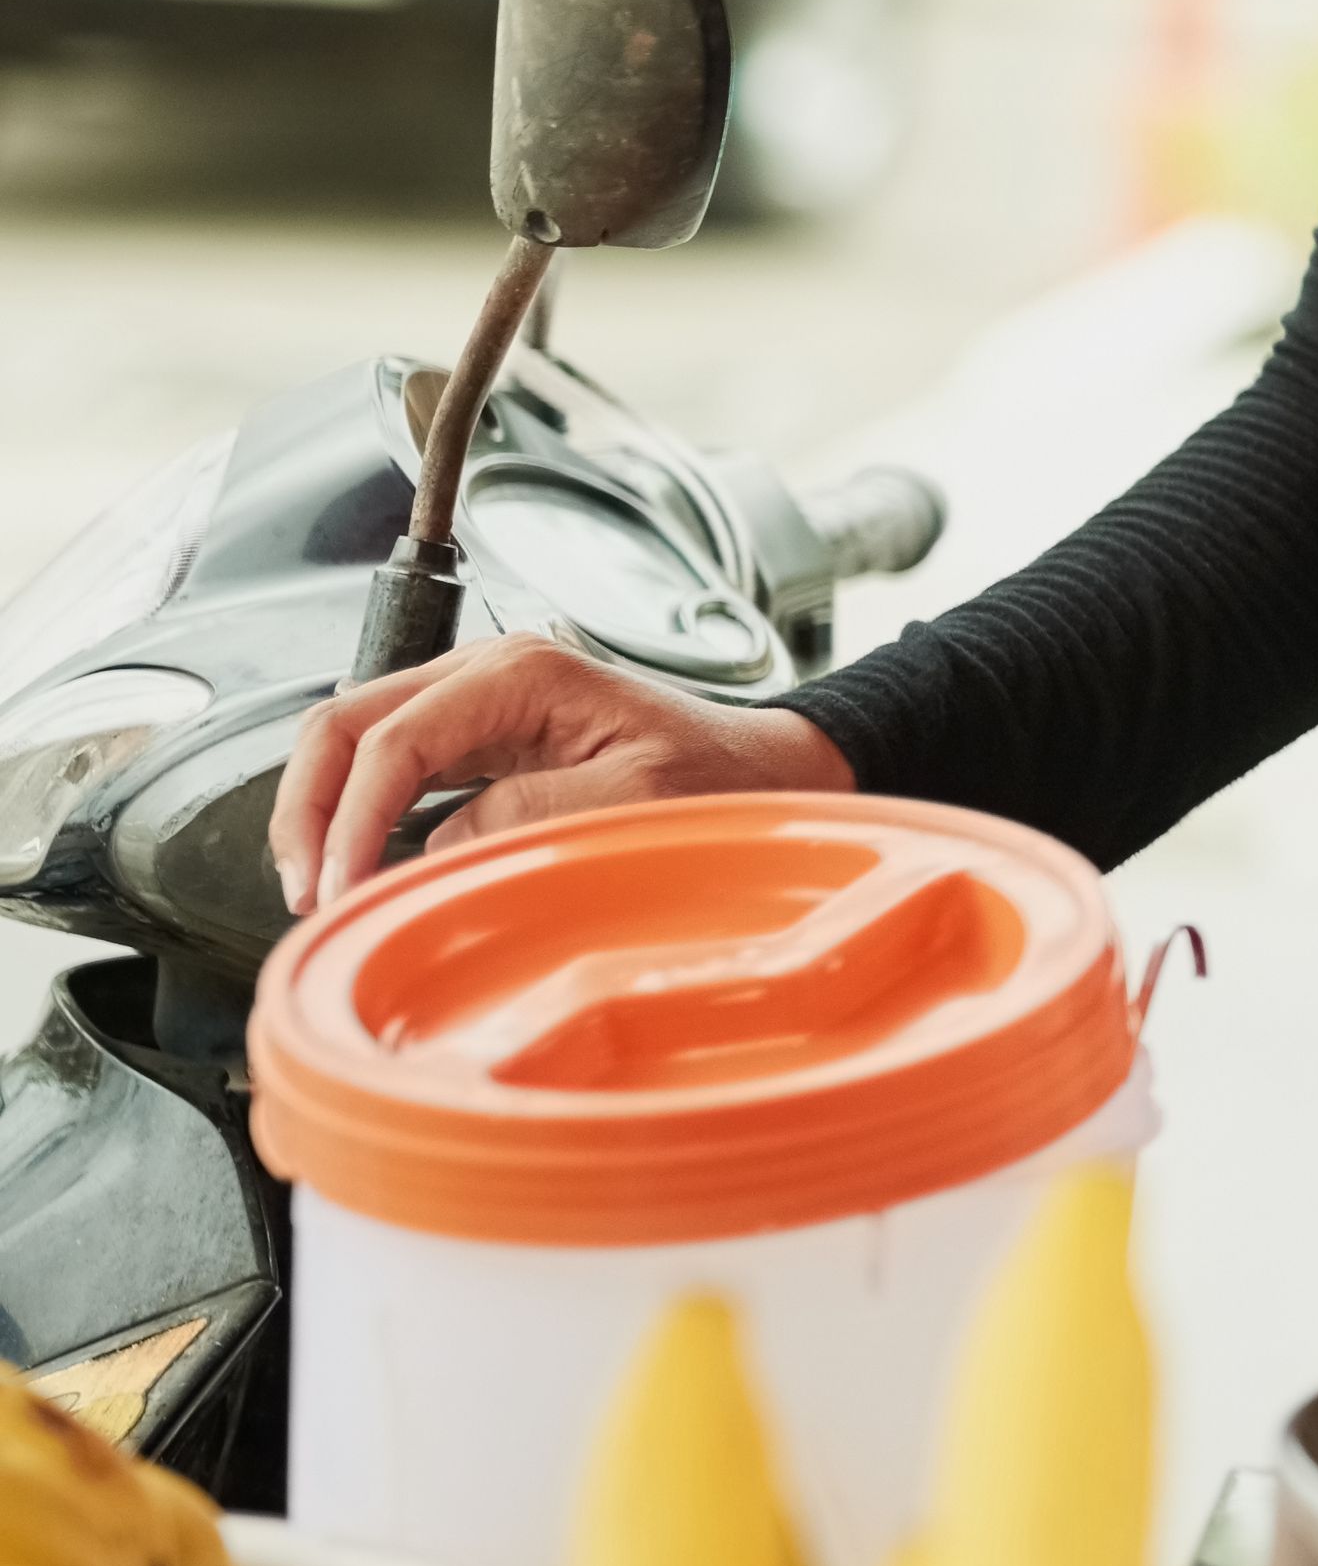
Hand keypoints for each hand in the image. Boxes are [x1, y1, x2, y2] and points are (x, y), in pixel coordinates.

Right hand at [271, 636, 851, 917]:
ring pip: (353, 742)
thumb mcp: (635, 798)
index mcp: (521, 673)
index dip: (350, 819)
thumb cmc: (719, 777)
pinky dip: (359, 815)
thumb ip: (530, 812)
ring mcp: (477, 703)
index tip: (337, 888)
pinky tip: (358, 867)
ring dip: (323, 812)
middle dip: (308, 808)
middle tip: (306, 892)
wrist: (765, 771)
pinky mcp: (480, 739)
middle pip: (343, 724)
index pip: (392, 739)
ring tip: (320, 890)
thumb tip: (433, 842)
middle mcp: (486, 674)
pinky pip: (391, 768)